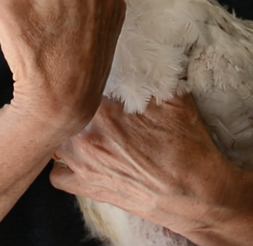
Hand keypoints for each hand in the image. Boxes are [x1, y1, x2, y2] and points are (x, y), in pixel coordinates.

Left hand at [50, 93, 237, 235]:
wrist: (196, 194)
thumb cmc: (188, 147)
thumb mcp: (174, 99)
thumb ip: (147, 76)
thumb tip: (135, 58)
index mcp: (104, 111)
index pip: (82, 83)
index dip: (89, 77)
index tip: (96, 77)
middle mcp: (86, 137)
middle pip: (64, 108)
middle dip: (76, 101)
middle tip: (93, 100)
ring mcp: (83, 165)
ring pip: (56, 138)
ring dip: (67, 129)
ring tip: (86, 126)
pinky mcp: (87, 188)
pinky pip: (56, 176)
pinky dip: (64, 165)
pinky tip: (81, 157)